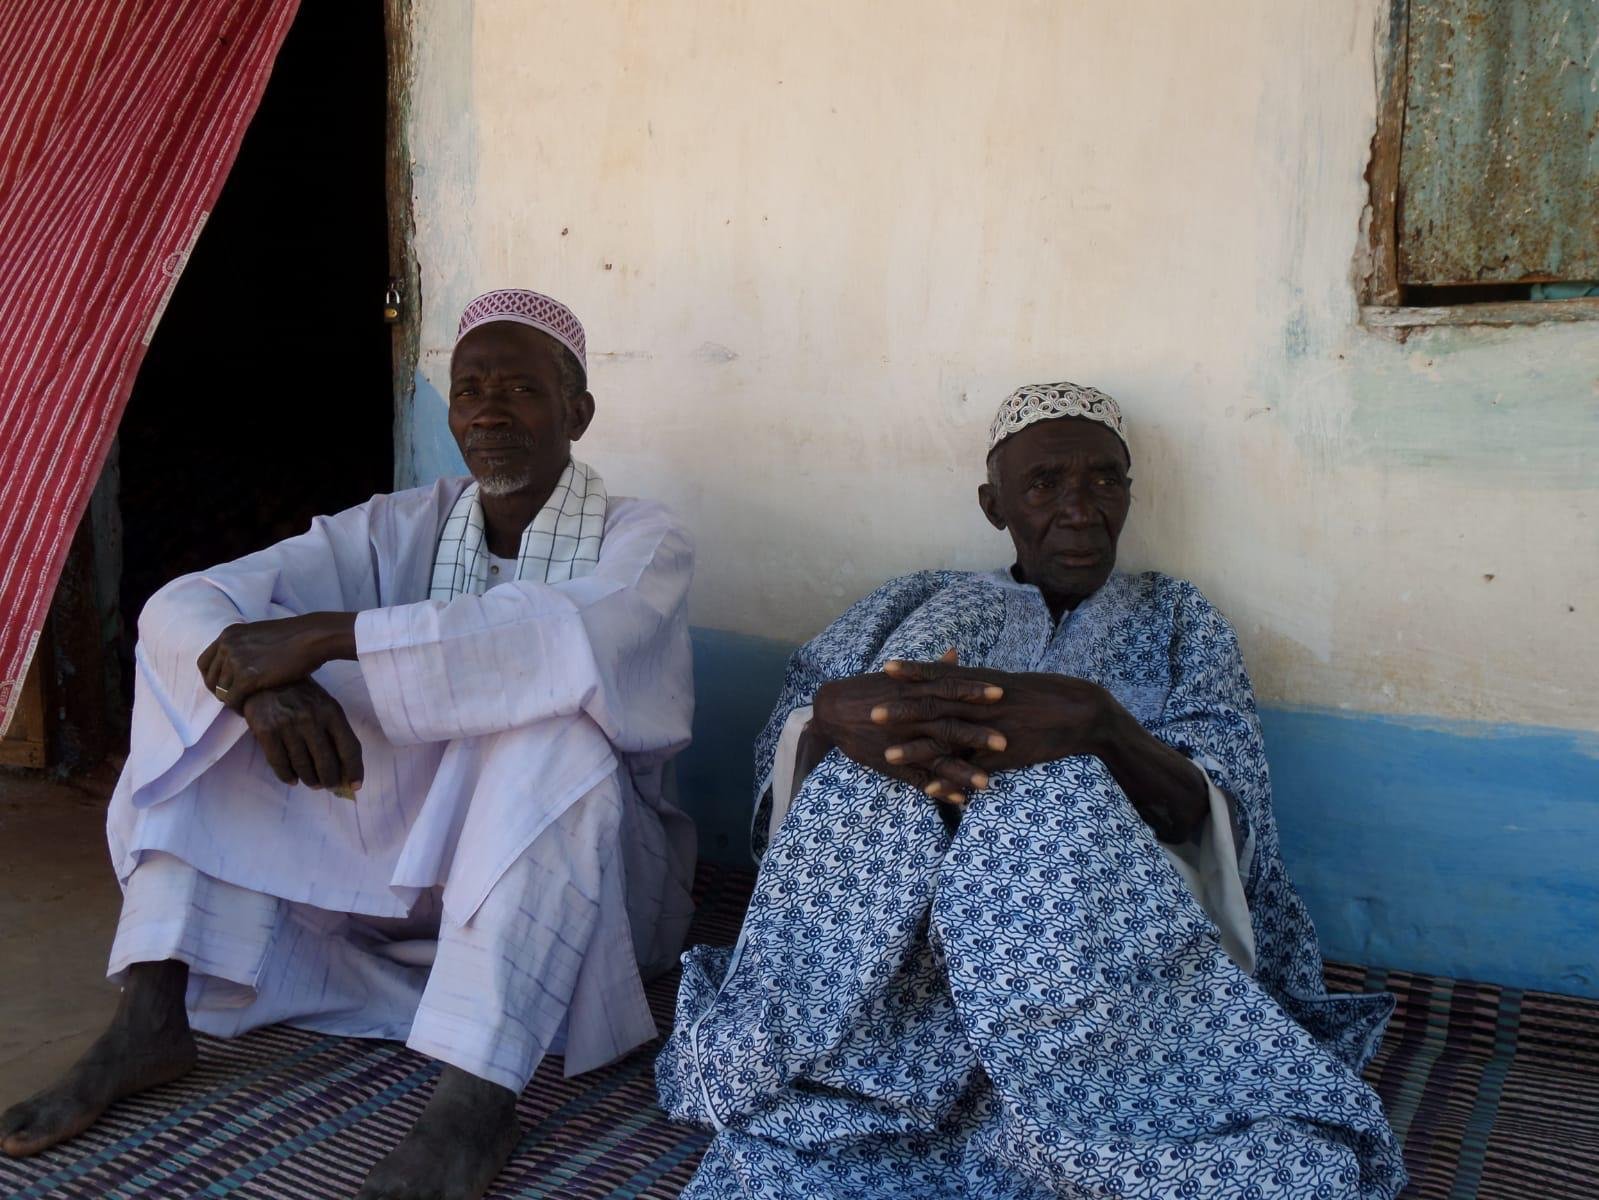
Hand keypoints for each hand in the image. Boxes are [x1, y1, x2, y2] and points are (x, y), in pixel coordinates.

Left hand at [198, 613, 355, 710]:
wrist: (313, 637)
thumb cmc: (296, 637)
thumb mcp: (260, 635)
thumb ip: (243, 646)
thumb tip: (236, 664)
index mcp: (229, 634)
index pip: (204, 663)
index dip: (211, 679)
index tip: (224, 687)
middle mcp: (227, 646)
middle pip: (210, 679)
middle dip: (221, 692)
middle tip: (237, 700)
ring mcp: (236, 661)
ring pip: (221, 691)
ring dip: (232, 701)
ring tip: (246, 705)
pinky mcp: (248, 677)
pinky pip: (232, 700)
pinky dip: (238, 708)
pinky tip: (249, 709)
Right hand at [241, 680, 363, 792]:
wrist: (264, 679)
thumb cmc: (301, 694)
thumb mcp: (324, 704)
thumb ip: (334, 731)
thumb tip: (343, 767)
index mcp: (331, 711)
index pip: (349, 747)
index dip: (354, 770)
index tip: (355, 786)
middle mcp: (311, 719)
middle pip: (326, 762)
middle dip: (330, 780)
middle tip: (329, 786)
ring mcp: (287, 725)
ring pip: (303, 766)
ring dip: (310, 780)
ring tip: (312, 783)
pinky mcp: (265, 731)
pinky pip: (279, 763)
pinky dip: (287, 776)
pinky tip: (292, 779)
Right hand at [810, 649, 1008, 803]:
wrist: (832, 709)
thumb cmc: (869, 689)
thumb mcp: (899, 677)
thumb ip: (930, 670)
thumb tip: (955, 655)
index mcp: (914, 693)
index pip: (948, 690)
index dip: (973, 691)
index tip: (1001, 692)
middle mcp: (910, 718)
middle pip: (947, 726)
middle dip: (975, 735)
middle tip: (1004, 741)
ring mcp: (902, 742)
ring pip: (935, 758)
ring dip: (961, 771)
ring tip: (986, 783)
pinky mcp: (892, 762)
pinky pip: (918, 779)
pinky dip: (939, 789)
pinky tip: (960, 800)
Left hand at [882, 658, 1207, 840]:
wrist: (1084, 712)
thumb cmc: (1046, 695)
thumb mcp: (1010, 683)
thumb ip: (981, 681)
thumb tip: (959, 670)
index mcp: (985, 684)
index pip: (942, 675)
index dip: (913, 672)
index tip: (885, 668)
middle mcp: (985, 705)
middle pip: (937, 707)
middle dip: (902, 711)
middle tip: (870, 712)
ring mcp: (994, 732)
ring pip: (949, 741)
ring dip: (917, 749)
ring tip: (886, 756)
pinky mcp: (1005, 758)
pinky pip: (972, 771)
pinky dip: (950, 781)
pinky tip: (927, 790)